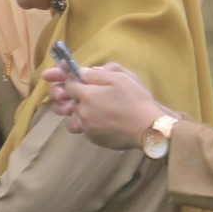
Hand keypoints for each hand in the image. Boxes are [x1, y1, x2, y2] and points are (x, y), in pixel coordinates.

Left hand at [46, 63, 162, 149]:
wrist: (148, 128)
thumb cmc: (136, 100)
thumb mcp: (120, 78)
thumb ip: (97, 73)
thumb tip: (81, 72)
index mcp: (87, 94)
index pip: (68, 85)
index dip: (67, 79)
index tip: (70, 78)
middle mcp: (82, 111)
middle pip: (64, 103)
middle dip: (67, 97)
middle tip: (77, 95)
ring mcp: (87, 127)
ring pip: (72, 119)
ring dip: (76, 113)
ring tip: (89, 111)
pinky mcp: (94, 139)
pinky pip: (84, 130)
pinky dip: (88, 124)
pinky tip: (101, 121)